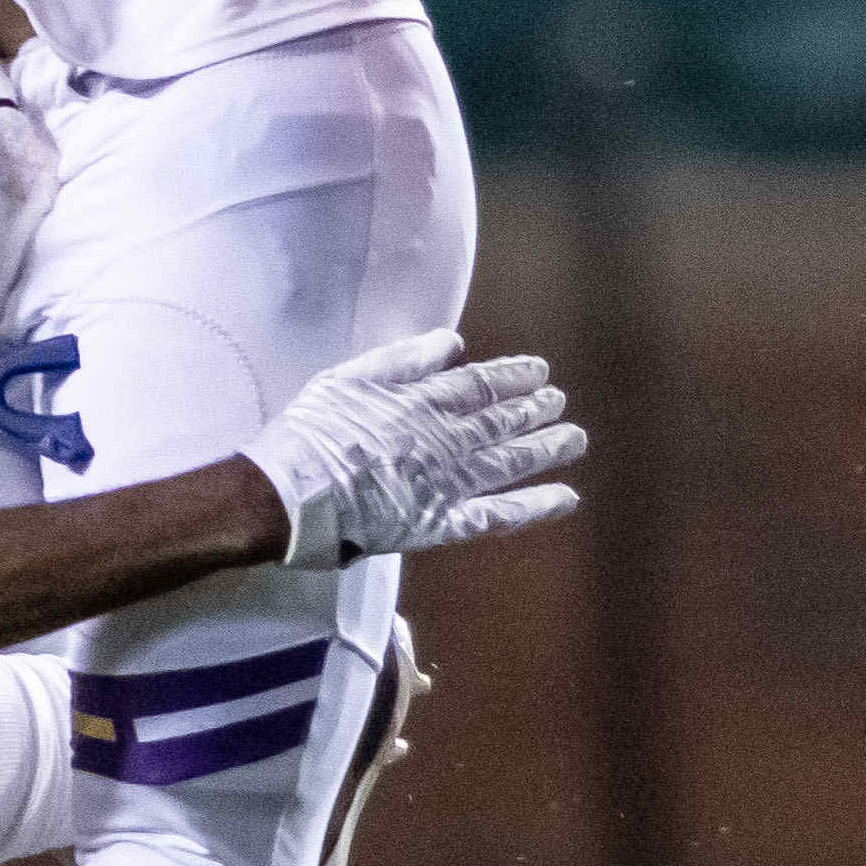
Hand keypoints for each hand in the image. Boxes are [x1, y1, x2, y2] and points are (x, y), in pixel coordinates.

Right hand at [241, 330, 582, 568]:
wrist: (292, 494)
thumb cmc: (310, 433)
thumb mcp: (348, 377)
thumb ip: (404, 358)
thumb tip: (452, 343)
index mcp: (422, 402)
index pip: (480, 385)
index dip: (513, 376)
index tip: (539, 370)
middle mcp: (445, 440)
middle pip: (500, 421)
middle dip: (534, 409)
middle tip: (559, 401)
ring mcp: (447, 483)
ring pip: (508, 462)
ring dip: (545, 449)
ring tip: (574, 438)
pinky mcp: (441, 523)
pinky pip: (497, 516)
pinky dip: (533, 508)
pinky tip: (565, 498)